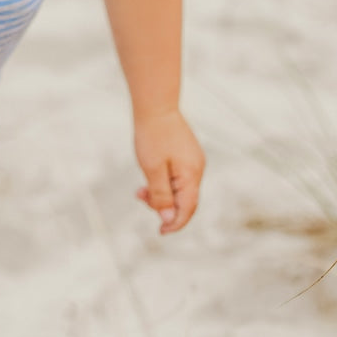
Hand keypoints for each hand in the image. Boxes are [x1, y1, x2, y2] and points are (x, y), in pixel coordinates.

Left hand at [134, 110, 203, 233]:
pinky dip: (164, 182)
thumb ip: (161, 195)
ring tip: (140, 189)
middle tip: (140, 196)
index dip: (175, 223)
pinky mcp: (186, 153)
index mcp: (192, 174)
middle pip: (184, 200)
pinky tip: (149, 176)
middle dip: (163, 205)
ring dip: (161, 193)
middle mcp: (197, 168)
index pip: (188, 209)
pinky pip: (177, 176)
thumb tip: (168, 218)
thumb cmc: (152, 136)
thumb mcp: (152, 169)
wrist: (155, 105)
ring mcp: (193, 160)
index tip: (160, 231)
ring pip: (179, 188)